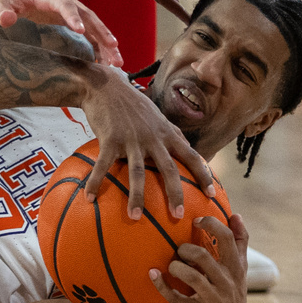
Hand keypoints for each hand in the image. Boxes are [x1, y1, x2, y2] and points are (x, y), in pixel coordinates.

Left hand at [0, 0, 122, 67]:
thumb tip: (7, 19)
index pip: (63, 4)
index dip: (72, 17)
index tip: (81, 32)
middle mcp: (65, 1)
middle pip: (88, 16)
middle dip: (101, 32)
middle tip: (113, 49)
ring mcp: (72, 10)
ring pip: (94, 26)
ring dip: (107, 43)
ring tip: (117, 63)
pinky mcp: (73, 20)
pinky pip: (91, 33)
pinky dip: (100, 47)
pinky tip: (107, 63)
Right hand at [79, 65, 215, 218]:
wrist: (105, 85)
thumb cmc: (131, 103)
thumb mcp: (156, 115)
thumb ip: (169, 132)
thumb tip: (185, 147)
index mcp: (166, 133)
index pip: (191, 156)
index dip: (203, 175)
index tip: (211, 194)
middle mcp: (152, 137)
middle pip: (169, 169)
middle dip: (175, 194)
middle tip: (179, 216)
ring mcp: (131, 138)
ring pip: (138, 172)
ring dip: (137, 197)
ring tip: (135, 217)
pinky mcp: (110, 139)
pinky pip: (103, 165)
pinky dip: (95, 182)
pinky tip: (89, 198)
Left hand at [151, 214, 247, 302]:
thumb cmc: (230, 293)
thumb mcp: (239, 270)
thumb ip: (239, 243)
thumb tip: (236, 214)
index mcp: (236, 268)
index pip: (228, 238)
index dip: (211, 224)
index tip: (196, 220)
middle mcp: (227, 282)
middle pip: (203, 256)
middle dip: (186, 249)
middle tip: (180, 250)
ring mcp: (214, 299)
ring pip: (191, 277)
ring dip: (176, 266)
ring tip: (172, 264)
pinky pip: (176, 297)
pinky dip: (162, 285)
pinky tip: (153, 275)